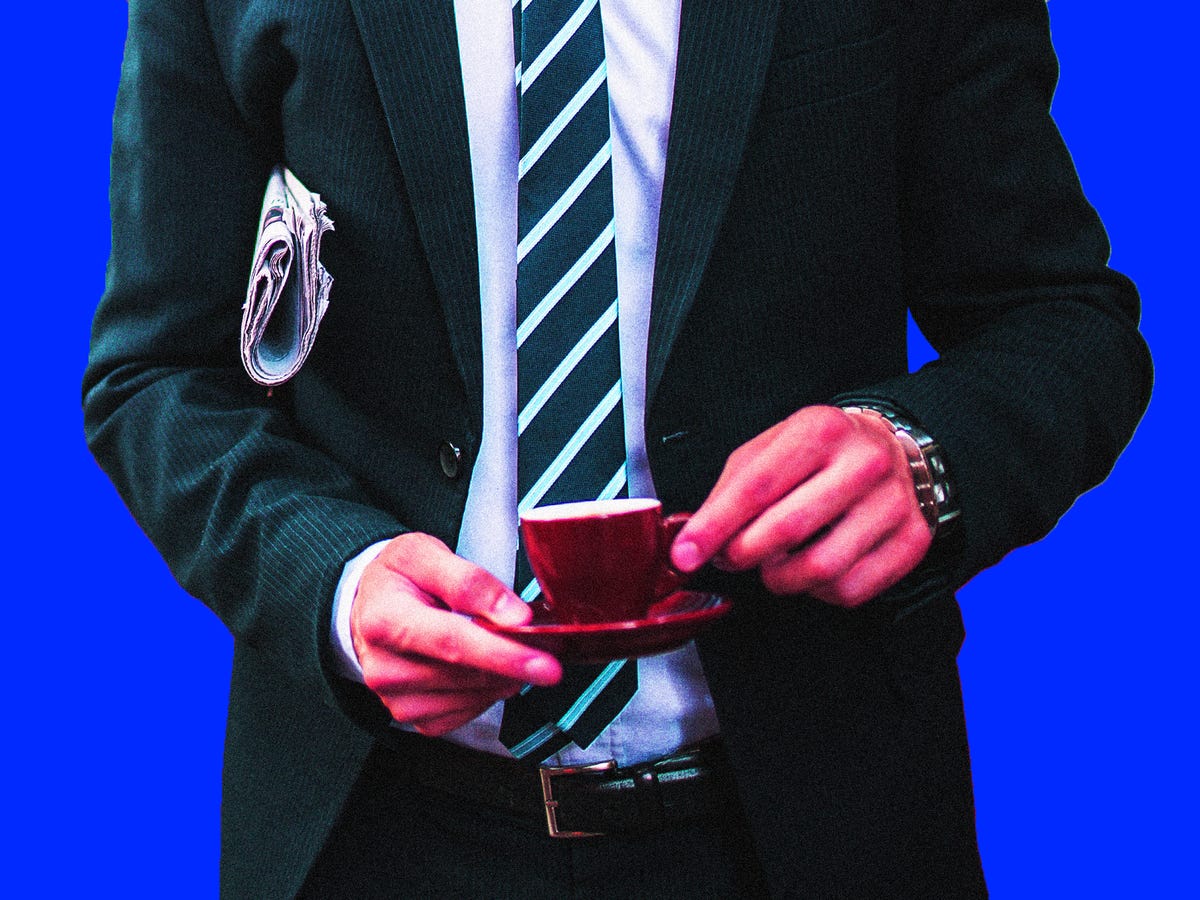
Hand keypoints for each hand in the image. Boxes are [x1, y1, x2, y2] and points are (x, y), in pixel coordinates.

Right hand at [351, 533, 561, 735]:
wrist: (368, 608)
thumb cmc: (396, 579)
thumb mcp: (424, 555)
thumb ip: (470, 581)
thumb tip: (513, 615)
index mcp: (385, 621)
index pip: (452, 643)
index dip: (503, 654)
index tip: (544, 662)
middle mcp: (385, 668)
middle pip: (468, 674)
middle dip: (516, 661)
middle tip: (547, 642)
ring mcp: (397, 699)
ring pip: (475, 696)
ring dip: (504, 675)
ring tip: (509, 646)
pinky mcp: (413, 717)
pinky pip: (467, 712)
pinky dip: (487, 691)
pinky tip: (482, 666)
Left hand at [670, 405, 931, 606]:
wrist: (891, 449)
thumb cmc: (818, 453)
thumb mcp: (770, 450)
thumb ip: (730, 490)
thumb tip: (694, 538)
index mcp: (820, 430)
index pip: (757, 486)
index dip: (714, 527)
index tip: (685, 555)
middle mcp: (864, 463)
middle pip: (787, 530)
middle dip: (743, 555)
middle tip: (730, 558)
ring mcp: (894, 502)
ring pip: (820, 569)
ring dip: (780, 578)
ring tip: (773, 563)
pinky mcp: (912, 540)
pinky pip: (850, 590)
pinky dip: (818, 591)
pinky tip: (813, 568)